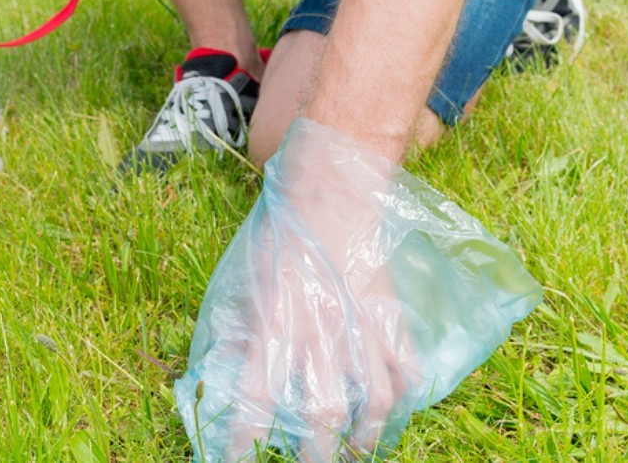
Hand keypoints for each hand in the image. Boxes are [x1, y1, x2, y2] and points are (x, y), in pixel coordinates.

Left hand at [175, 118, 542, 460]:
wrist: (329, 191)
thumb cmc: (279, 236)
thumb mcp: (245, 280)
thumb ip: (239, 329)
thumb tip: (222, 373)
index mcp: (274, 322)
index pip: (254, 396)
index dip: (244, 437)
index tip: (236, 462)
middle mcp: (318, 330)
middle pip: (325, 412)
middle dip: (318, 454)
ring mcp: (361, 324)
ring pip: (375, 400)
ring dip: (367, 436)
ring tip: (356, 452)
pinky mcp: (389, 314)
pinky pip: (405, 367)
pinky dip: (404, 397)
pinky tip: (393, 410)